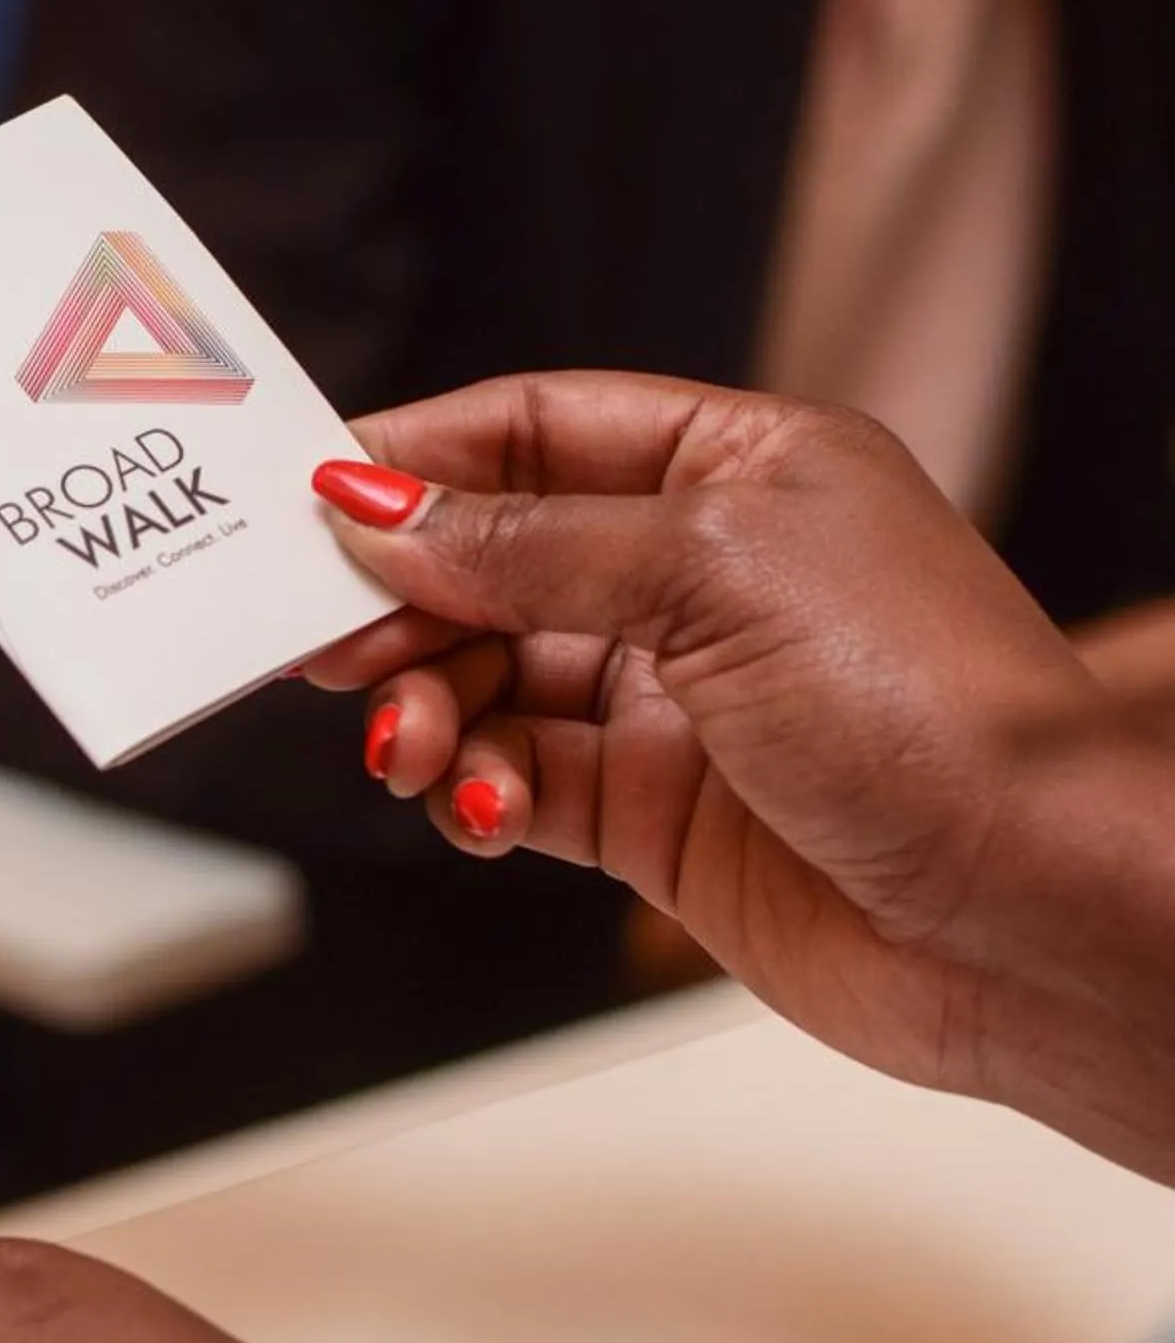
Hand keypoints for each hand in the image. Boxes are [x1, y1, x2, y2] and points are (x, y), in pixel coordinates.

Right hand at [306, 374, 1114, 1115]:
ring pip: (495, 681)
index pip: (537, 432)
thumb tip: (381, 513)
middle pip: (495, 562)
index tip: (313, 501)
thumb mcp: (712, 570)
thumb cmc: (931, 707)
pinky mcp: (665, 817)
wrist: (1029, 910)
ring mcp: (683, 701)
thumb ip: (528, 543)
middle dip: (404, 603)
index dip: (420, 461)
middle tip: (325, 644)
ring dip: (433, 709)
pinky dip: (482, 792)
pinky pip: (526, 783)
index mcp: (740, 468)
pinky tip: (484, 804)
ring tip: (416, 745)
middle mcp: (706, 577)